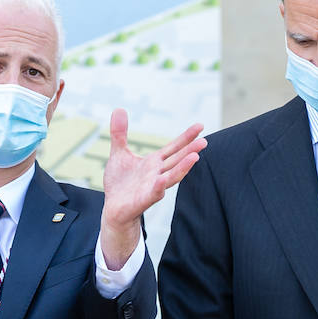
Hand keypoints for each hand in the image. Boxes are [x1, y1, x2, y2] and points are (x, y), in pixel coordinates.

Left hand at [100, 108, 205, 268]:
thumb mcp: (119, 153)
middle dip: (190, 151)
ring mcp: (152, 187)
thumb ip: (120, 133)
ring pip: (171, 177)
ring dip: (183, 168)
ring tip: (195, 158)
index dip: (186, 137)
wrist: (113, 209)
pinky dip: (158, 188)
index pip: (174, 148)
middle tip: (204, 141)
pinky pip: (153, 194)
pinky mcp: (143, 200)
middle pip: (177, 160)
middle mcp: (157, 174)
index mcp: (154, 163)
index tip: (200, 125)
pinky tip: (162, 182)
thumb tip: (119, 109)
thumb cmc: (120, 183)